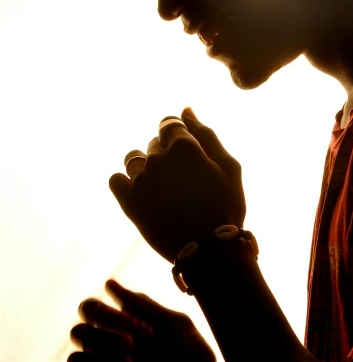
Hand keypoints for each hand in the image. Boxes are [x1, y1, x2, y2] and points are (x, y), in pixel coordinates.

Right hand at [67, 280, 225, 361]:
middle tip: (131, 344)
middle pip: (78, 332)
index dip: (98, 311)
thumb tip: (108, 283)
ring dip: (99, 359)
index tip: (126, 320)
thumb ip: (143, 306)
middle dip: (101, 336)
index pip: (90, 308)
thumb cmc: (194, 358)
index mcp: (127, 324)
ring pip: (75, 359)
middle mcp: (112, 347)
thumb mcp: (175, 325)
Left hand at [109, 108, 245, 261]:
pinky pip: (116, 179)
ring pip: (134, 159)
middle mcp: (158, 158)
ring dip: (145, 168)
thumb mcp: (228, 166)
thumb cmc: (225, 205)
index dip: (178, 139)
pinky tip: (143, 194)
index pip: (169, 125)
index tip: (186, 156)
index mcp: (184, 146)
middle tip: (182, 182)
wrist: (208, 250)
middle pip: (154, 144)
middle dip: (165, 156)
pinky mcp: (128, 201)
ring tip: (162, 190)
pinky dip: (126, 183)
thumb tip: (186, 110)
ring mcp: (141, 179)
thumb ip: (205, 134)